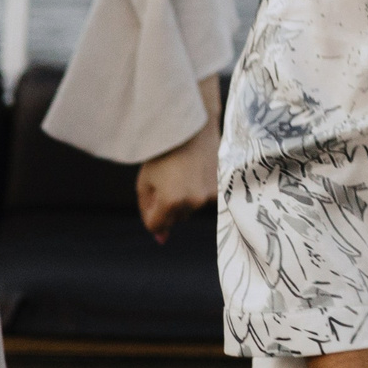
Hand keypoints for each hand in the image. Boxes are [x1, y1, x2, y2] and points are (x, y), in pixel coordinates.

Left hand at [136, 76, 221, 241]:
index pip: (155, 225)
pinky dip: (198, 190)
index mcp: (170, 201)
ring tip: (182, 173)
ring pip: (191, 210)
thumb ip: (148, 212)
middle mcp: (193, 201)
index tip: (153, 192)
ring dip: (184, 199)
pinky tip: (195, 173)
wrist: (192, 128)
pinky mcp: (221, 188)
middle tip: (168, 178)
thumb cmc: (162, 154)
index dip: (149, 211)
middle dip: (167, 205)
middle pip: (175, 219)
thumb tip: (161, 239)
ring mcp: (210, 195)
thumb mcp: (145, 183)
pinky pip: (204, 200)